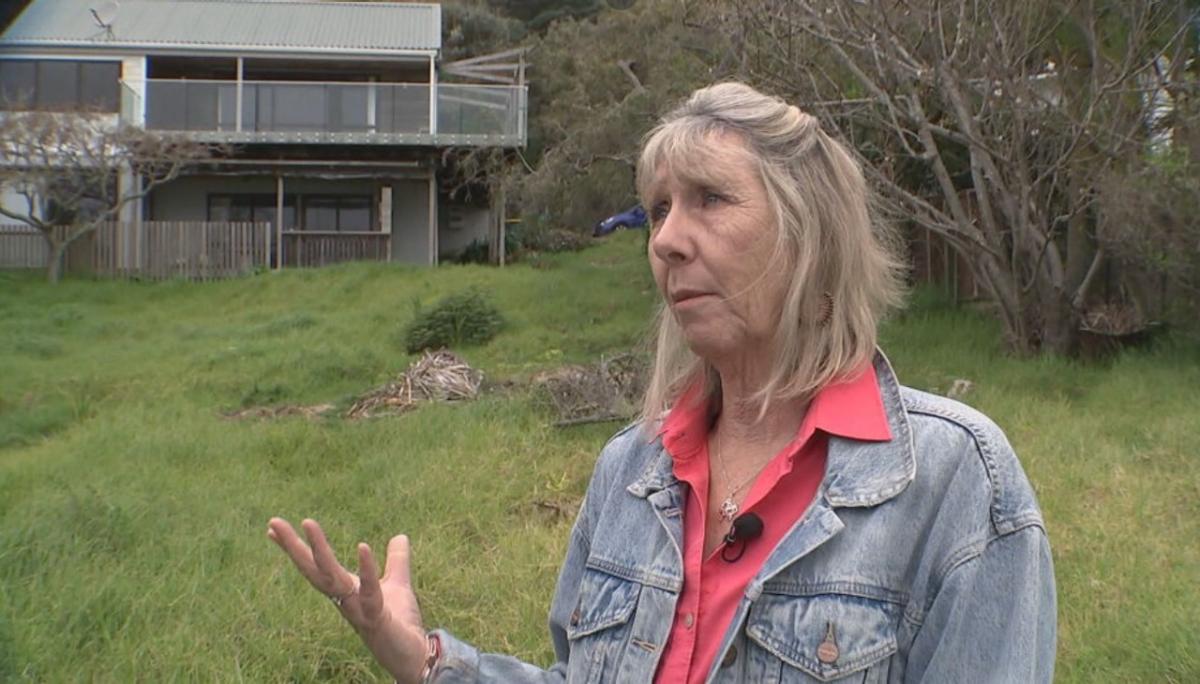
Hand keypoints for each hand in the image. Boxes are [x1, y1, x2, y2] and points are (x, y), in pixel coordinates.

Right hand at [267, 517, 428, 683]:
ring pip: (332, 579)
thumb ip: (397, 561)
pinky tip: (362, 546)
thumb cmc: (400, 622)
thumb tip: (400, 536)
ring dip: (319, 550)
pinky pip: (369, 592)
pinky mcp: (376, 618)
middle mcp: (345, 599)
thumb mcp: (399, 583)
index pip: (316, 565)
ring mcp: (357, 609)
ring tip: (307, 522)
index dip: (296, 547)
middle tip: (274, 521)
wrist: (412, 655)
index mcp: (346, 589)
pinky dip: (367, 570)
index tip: (273, 527)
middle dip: (293, 546)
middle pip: (314, 570)